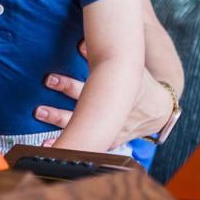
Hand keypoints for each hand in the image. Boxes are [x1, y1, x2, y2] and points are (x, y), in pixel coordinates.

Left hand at [35, 41, 173, 148]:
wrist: (161, 109)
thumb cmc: (141, 84)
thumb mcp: (128, 67)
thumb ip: (104, 56)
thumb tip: (82, 43)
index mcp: (110, 95)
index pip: (83, 89)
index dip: (66, 85)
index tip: (48, 80)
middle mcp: (109, 116)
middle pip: (78, 115)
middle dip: (57, 115)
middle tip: (38, 111)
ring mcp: (110, 132)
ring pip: (83, 136)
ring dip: (65, 141)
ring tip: (44, 143)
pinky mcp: (111, 142)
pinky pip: (91, 150)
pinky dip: (77, 152)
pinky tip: (59, 156)